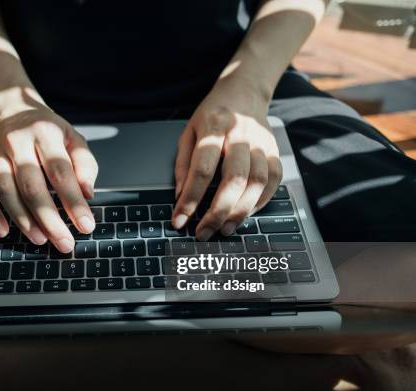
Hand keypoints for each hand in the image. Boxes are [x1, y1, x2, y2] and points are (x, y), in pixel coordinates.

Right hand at [0, 88, 97, 252]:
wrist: (14, 109)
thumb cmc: (49, 130)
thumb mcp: (74, 138)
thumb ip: (85, 165)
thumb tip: (87, 194)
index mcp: (45, 133)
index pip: (61, 172)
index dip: (73, 201)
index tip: (86, 225)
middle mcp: (18, 142)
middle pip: (31, 185)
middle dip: (49, 218)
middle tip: (64, 242)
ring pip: (5, 190)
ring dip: (22, 219)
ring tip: (40, 239)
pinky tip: (4, 231)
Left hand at [173, 82, 281, 239]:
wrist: (244, 92)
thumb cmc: (212, 115)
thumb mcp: (188, 132)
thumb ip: (183, 165)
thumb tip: (180, 197)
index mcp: (214, 126)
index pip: (202, 169)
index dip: (190, 199)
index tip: (180, 220)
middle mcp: (241, 133)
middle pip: (234, 179)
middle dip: (217, 211)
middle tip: (204, 232)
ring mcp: (262, 142)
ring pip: (256, 183)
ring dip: (240, 211)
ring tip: (224, 229)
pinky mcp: (275, 150)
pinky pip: (272, 181)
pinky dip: (259, 202)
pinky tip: (245, 213)